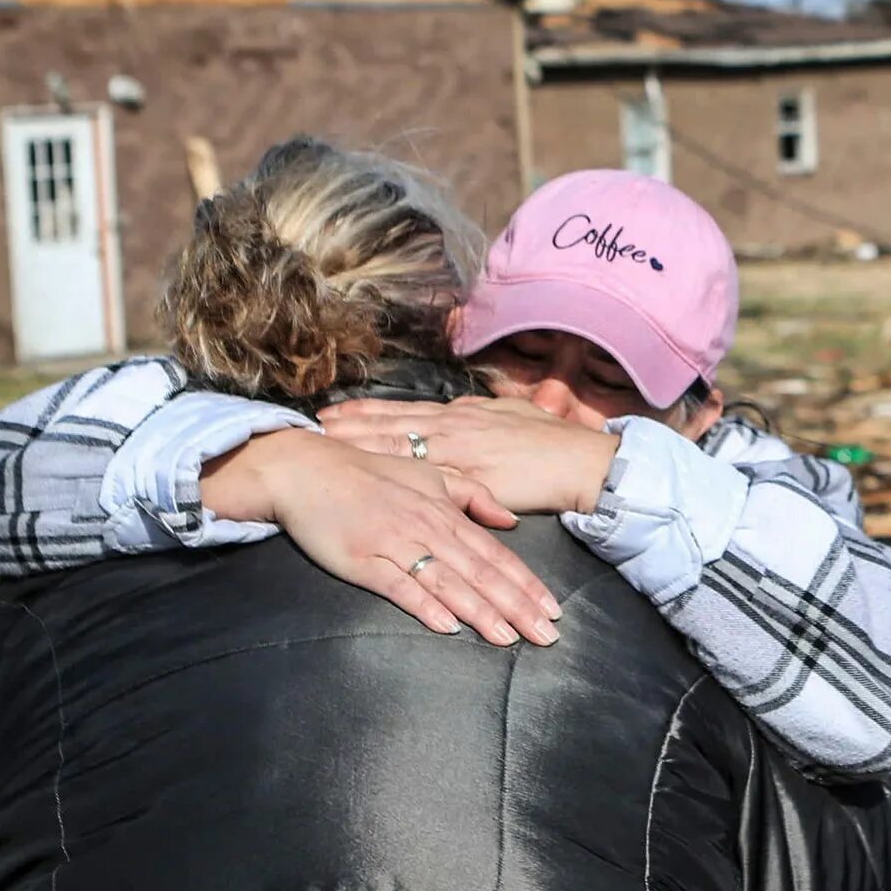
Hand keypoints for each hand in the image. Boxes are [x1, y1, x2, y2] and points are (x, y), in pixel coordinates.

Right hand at [204, 431, 561, 645]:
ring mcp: (394, 544)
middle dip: (517, 606)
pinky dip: (424, 605)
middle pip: (480, 573)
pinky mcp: (362, 559)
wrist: (306, 467)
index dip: (526, 582)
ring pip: (448, 582)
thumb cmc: (369, 473)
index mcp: (444, 512)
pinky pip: (398, 586)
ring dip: (480, 612)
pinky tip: (448, 625)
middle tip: (546, 635)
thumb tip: (509, 519)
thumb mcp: (428, 474)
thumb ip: (471, 495)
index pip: (495, 554)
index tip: (553, 609)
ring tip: (509, 638)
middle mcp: (427, 528)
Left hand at [320, 395, 622, 517]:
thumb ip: (481, 415)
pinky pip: (423, 479)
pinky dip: (394, 478)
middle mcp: (454, 428)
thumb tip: (459, 410)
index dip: (365, 411)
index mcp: (462, 415)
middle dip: (349, 427)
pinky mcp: (470, 478)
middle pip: (389, 426)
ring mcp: (460, 452)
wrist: (580, 462)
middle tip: (310, 427)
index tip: (332, 411)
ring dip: (361, 446)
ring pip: (399, 446)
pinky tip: (371, 479)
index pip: (402, 410)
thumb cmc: (552, 442)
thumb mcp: (511, 416)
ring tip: (326, 445)